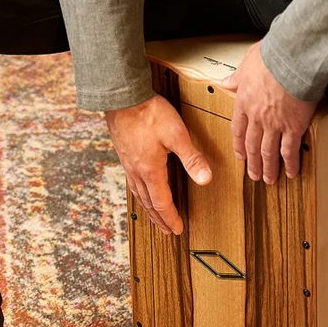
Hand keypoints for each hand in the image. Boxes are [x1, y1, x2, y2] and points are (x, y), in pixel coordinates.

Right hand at [104, 94, 212, 235]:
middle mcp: (136, 171)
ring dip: (148, 208)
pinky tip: (142, 188)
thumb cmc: (148, 113)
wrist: (122, 97)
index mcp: (150, 171)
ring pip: (138, 194)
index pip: (162, 203)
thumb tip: (205, 179)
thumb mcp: (176, 135)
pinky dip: (140, 193)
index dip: (171, 218)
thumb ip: (192, 158)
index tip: (177, 229)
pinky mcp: (124, 154)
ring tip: (154, 216)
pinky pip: (132, 182)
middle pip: (148, 203)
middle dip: (160, 219)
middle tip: (167, 230)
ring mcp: (128, 163)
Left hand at [220, 41, 316, 182]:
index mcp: (244, 102)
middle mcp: (257, 117)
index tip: (240, 154)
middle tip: (253, 175)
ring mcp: (274, 124)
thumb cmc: (272, 57)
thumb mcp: (247, 63)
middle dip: (253, 163)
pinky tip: (291, 172)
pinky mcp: (293, 127)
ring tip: (269, 180)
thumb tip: (226, 82)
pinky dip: (290, 163)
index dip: (239, 145)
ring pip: (268, 152)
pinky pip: (289, 150)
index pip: (238, 129)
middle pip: (252, 145)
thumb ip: (237, 77)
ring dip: (268, 168)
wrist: (292, 59)